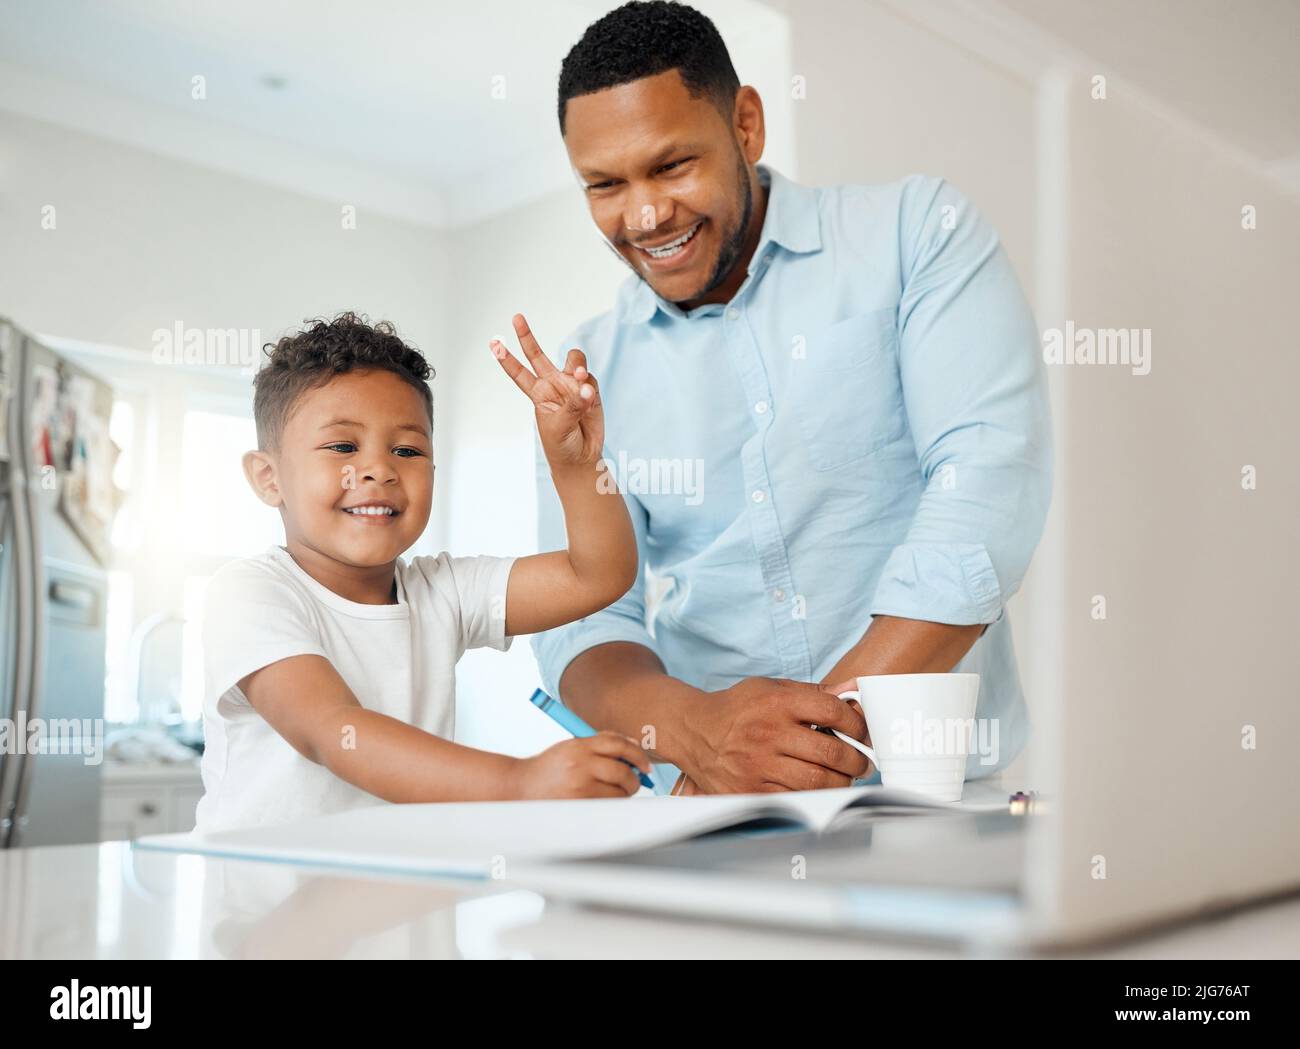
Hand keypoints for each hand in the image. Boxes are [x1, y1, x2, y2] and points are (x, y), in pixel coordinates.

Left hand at [490, 313, 603, 468]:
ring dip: (576, 364)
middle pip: (538, 355)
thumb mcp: (559, 426)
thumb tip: (585, 387)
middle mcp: (553, 385)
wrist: (582, 458)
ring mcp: (572, 386)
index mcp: (538, 394)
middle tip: (516, 318)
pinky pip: (591, 379)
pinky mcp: (591, 391)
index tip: (493, 342)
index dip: (506, 359)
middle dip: (527, 337)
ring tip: (578, 376)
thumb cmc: (562, 445)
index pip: (519, 373)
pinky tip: (589, 399)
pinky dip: (590, 386)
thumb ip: (572, 404)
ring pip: (573, 360)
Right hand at [509, 732, 650, 798]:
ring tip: (618, 793)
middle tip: (635, 782)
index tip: (646, 765)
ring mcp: (579, 787)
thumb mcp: (572, 746)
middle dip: (635, 778)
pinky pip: (608, 806)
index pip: (618, 744)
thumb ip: (601, 744)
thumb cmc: (550, 767)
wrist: (520, 786)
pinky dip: (613, 804)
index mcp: (579, 745)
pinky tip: (606, 802)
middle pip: (623, 770)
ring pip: (618, 791)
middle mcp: (580, 764)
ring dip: (625, 793)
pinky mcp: (578, 806)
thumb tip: (635, 749)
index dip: (638, 754)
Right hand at [682, 677, 870, 792]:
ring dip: (840, 782)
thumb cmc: (737, 709)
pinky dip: (814, 797)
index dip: (857, 724)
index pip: (831, 711)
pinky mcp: (750, 790)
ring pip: (817, 781)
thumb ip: (812, 691)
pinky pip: (795, 799)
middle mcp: (768, 733)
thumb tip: (852, 691)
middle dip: (856, 761)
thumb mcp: (770, 688)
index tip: (862, 733)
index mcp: (776, 702)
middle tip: (862, 763)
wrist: (694, 731)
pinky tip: (818, 790)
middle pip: (830, 752)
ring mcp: (758, 765)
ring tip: (844, 778)